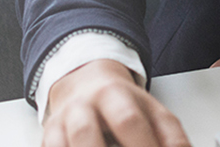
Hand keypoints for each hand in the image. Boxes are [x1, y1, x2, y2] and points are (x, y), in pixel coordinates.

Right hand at [42, 59, 189, 146]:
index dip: (143, 146)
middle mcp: (84, 107)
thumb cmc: (122, 102)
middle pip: (86, 133)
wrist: (85, 80)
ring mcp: (62, 122)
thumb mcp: (152, 111)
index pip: (129, 122)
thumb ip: (170, 136)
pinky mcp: (49, 135)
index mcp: (116, 95)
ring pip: (61, 143)